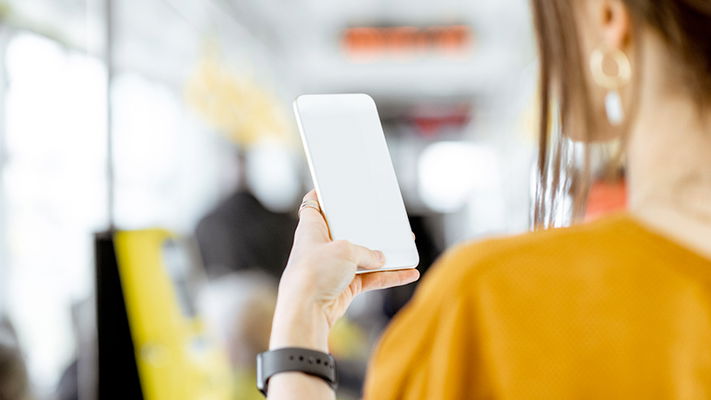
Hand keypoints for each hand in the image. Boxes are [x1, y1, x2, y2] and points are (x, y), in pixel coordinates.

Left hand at [270, 190, 419, 351]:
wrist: (307, 310)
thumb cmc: (314, 273)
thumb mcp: (344, 250)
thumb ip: (365, 251)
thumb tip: (380, 258)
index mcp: (312, 229)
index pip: (314, 206)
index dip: (324, 196)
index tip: (337, 188)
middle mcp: (322, 246)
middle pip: (347, 231)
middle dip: (367, 227)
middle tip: (385, 219)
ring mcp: (334, 267)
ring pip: (363, 256)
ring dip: (384, 254)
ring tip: (406, 247)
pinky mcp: (344, 286)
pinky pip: (372, 278)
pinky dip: (390, 276)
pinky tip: (409, 273)